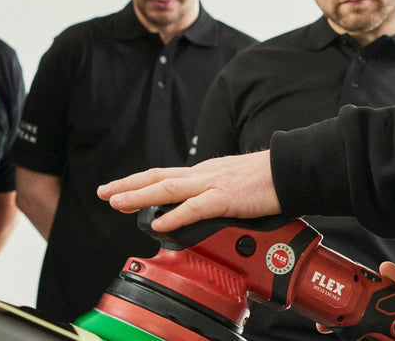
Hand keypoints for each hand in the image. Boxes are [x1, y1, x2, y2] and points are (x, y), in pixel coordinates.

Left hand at [96, 150, 279, 231]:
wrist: (290, 172)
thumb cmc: (269, 181)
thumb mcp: (234, 186)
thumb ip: (215, 197)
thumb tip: (202, 213)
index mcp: (205, 173)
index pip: (164, 176)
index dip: (138, 183)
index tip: (118, 190)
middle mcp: (203, 175)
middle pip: (157, 178)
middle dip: (127, 186)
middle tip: (103, 193)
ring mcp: (213, 185)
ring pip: (168, 189)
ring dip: (140, 196)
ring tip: (118, 203)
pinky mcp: (225, 197)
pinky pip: (195, 207)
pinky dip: (174, 215)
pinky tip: (159, 222)